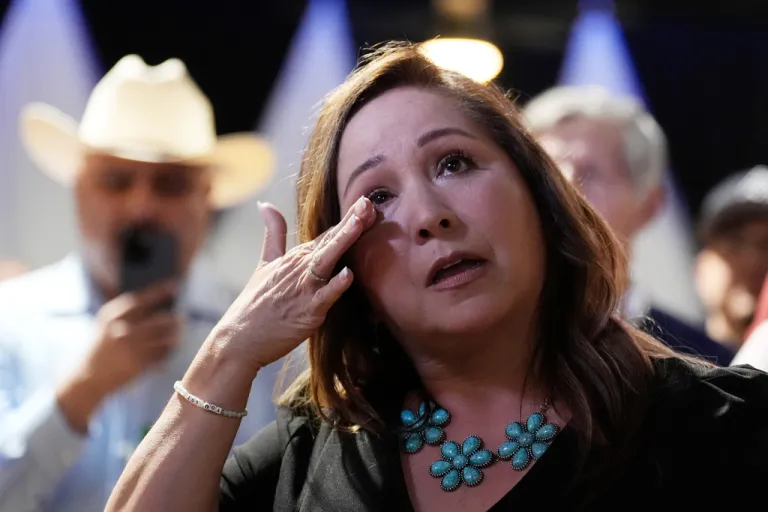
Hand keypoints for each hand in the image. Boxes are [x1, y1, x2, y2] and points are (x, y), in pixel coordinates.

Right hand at [83, 281, 180, 394]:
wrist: (87, 377)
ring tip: (178, 333)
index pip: (141, 299)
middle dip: (175, 319)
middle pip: (160, 320)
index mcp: (112, 316)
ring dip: (176, 335)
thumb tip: (161, 301)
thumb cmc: (102, 346)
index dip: (159, 291)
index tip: (174, 285)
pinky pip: (163, 354)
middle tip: (181, 317)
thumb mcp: (107, 325)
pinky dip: (168, 350)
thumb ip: (127, 312)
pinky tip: (168, 347)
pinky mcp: (138, 365)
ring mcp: (131, 349)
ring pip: (166, 338)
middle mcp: (121, 330)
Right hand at [208, 196, 374, 374]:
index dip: (348, 217)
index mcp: (296, 256)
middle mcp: (301, 268)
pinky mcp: (307, 311)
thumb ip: (273, 233)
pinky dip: (336, 285)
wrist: (239, 338)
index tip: (366, 201)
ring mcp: (304, 288)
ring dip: (343, 241)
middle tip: (367, 203)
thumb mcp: (265, 262)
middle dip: (351, 221)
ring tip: (359, 224)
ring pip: (328, 260)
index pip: (327, 234)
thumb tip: (265, 204)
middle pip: (330, 241)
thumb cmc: (255, 303)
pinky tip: (348, 273)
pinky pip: (324, 296)